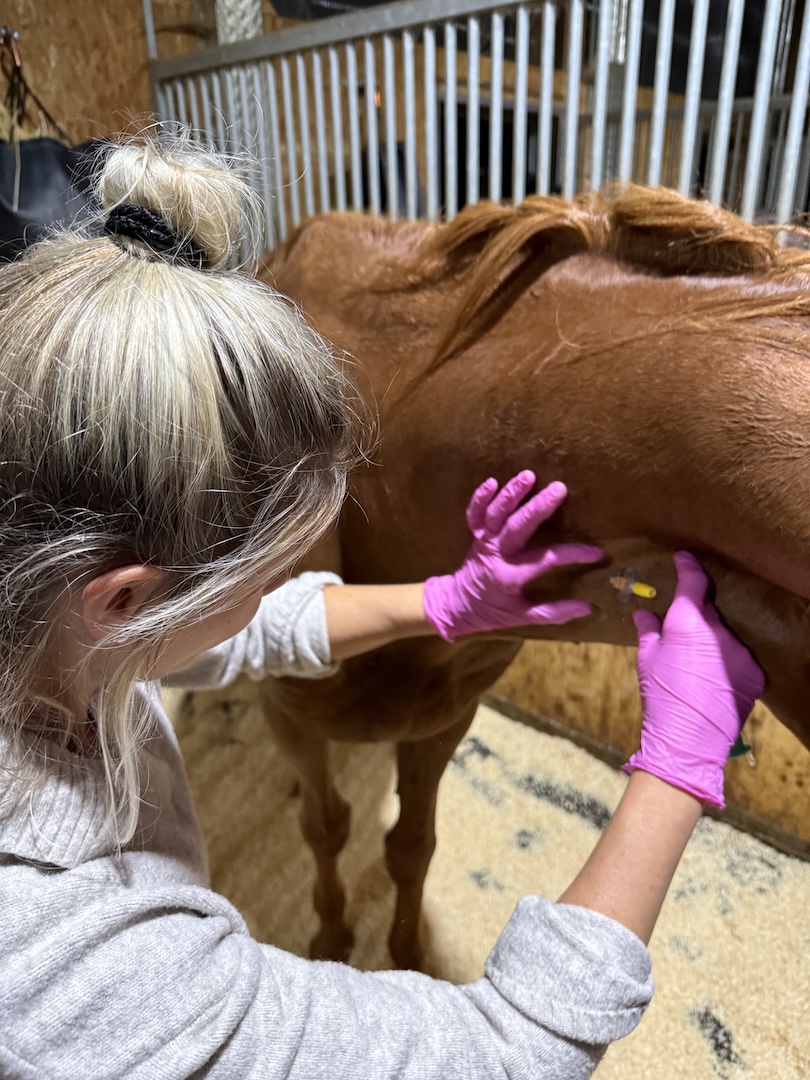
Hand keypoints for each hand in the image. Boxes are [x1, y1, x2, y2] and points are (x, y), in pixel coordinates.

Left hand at [422, 471, 602, 641]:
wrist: (457, 606)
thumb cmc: (494, 611)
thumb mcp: (523, 618)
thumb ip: (554, 612)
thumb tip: (587, 608)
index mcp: (511, 576)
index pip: (547, 559)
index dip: (573, 554)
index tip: (597, 552)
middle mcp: (497, 555)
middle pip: (518, 527)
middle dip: (538, 507)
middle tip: (559, 488)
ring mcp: (483, 542)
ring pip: (495, 515)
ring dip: (510, 495)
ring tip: (528, 475)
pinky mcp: (475, 535)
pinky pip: (474, 514)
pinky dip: (479, 498)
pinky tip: (492, 481)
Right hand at [623, 551, 764, 807]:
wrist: (688, 740)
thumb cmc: (660, 696)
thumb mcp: (646, 659)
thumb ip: (648, 630)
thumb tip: (643, 613)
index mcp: (688, 621)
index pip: (693, 580)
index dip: (688, 566)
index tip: (684, 558)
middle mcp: (718, 630)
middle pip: (709, 611)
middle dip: (696, 615)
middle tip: (681, 631)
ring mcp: (740, 651)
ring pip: (725, 635)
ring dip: (713, 641)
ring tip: (696, 665)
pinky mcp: (755, 672)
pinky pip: (740, 658)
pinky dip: (727, 663)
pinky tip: (712, 680)